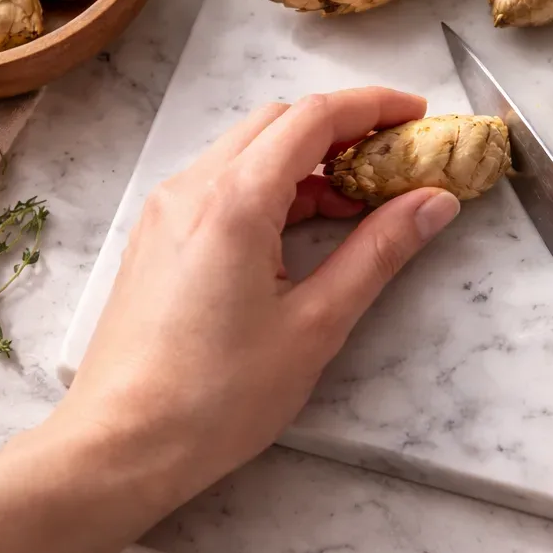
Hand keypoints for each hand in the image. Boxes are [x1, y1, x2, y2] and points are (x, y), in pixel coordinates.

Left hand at [53, 87, 461, 509]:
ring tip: (359, 201)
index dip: (372, 106)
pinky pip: (221, 183)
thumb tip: (432, 202)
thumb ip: (378, 253)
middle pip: (278, 121)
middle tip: (395, 159)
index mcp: (234, 202)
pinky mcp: (156, 237)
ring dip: (305, 158)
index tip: (418, 116)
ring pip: (246, 150)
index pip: (313, 117)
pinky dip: (270, 185)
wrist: (120, 446)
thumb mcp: (315, 325)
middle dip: (342, 128)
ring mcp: (167, 210)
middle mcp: (192, 188)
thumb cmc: (217, 398)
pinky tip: (303, 227)